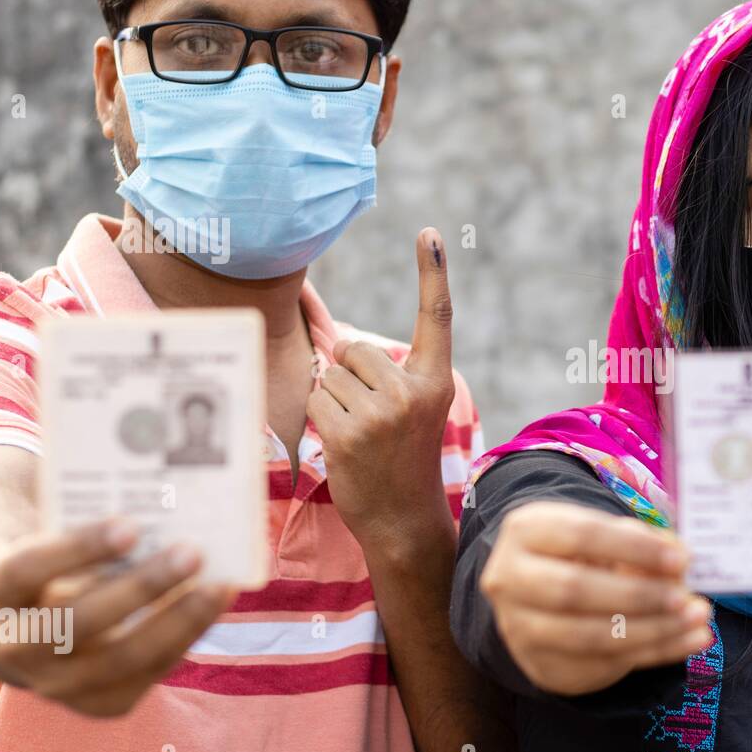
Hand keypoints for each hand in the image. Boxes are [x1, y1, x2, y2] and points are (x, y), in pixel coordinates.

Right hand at [0, 519, 232, 716]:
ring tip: (218, 585)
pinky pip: (149, 673)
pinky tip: (216, 604)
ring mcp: (56, 684)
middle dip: (142, 588)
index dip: (79, 549)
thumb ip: (94, 530)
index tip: (131, 525)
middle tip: (192, 552)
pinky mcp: (99, 705)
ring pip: (121, 659)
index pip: (28, 570)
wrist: (27, 633)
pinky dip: (187, 637)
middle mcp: (17, 647)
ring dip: (178, 620)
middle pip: (79, 622)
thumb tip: (169, 503)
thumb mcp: (52, 543)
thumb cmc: (54, 567)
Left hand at [308, 227, 456, 552]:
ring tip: (360, 435)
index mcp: (435, 381)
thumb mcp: (414, 410)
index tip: (429, 232)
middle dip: (350, 376)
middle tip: (372, 418)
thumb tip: (333, 344)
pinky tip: (345, 446)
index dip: (432, 272)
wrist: (403, 519)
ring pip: (329, 375)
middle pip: (355, 349)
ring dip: (333, 400)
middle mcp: (412, 391)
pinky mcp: (347, 432)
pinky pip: (315, 398)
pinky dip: (320, 418)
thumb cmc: (402, 459)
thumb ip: (387, 373)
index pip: (436, 318)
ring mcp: (380, 413)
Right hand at [479, 501, 711, 695]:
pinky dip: (656, 653)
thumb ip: (637, 541)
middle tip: (685, 597)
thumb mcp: (602, 535)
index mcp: (526, 530)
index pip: (582, 534)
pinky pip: (605, 664)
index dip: (635, 548)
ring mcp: (519, 627)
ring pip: (589, 635)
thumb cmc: (579, 553)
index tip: (681, 558)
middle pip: (575, 590)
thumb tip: (679, 558)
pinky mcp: (542, 665)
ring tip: (697, 620)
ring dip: (653, 630)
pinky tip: (690, 641)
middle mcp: (510, 578)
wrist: (536, 596)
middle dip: (638, 595)